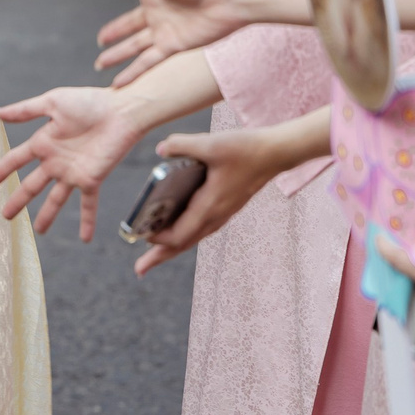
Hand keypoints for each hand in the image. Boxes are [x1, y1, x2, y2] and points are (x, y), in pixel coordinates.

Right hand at [0, 84, 151, 239]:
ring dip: (47, 216)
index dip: (3, 169)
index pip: (17, 159)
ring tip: (40, 232)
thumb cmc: (89, 101)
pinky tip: (85, 238)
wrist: (121, 111)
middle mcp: (56, 161)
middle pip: (31, 185)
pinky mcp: (91, 179)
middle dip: (18, 200)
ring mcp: (73, 173)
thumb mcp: (53, 102)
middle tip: (4, 215)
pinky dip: (87, 221)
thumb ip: (25, 110)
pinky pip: (88, 204)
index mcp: (44, 142)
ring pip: (56, 199)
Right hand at [94, 0, 254, 82]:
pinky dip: (132, 72)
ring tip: (100, 64)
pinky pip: (147, 61)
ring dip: (117, 55)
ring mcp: (163, 29)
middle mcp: (155, 8)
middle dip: (113, 32)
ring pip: (134, 45)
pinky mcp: (173, 46)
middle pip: (127, 23)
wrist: (229, 1)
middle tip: (99, 41)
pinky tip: (119, 82)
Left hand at [130, 123, 326, 275]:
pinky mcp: (226, 206)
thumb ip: (182, 145)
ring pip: (192, 237)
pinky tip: (176, 226)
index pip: (178, 234)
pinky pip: (200, 228)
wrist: (276, 152)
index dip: (157, 239)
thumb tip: (160, 150)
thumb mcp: (211, 144)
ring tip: (153, 255)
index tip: (138, 236)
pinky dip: (184, 234)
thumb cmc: (246, 149)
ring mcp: (222, 213)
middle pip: (183, 244)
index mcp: (209, 207)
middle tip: (139, 270)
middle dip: (160, 257)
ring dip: (172, 247)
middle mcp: (216, 216)